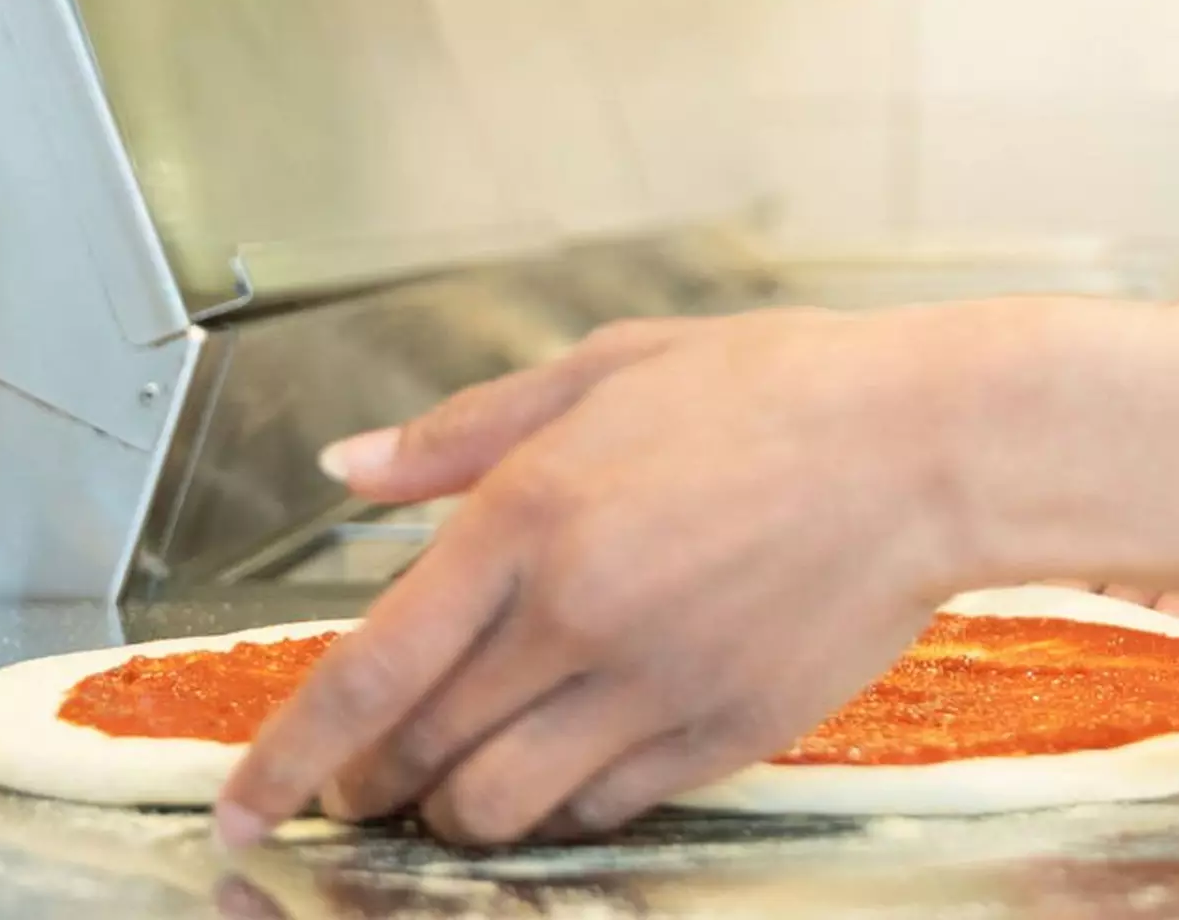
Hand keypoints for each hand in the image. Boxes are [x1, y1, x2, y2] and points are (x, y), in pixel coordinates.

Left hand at [215, 305, 993, 848]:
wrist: (935, 445)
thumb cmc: (782, 388)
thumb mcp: (610, 366)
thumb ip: (464, 431)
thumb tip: (350, 466)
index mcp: (534, 511)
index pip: (368, 671)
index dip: (286, 757)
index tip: (243, 806)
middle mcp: (578, 612)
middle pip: (418, 755)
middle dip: (365, 785)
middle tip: (358, 783)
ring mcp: (653, 683)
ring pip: (496, 808)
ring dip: (454, 811)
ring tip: (456, 783)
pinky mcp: (720, 734)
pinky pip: (598, 812)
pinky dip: (556, 810)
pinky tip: (559, 768)